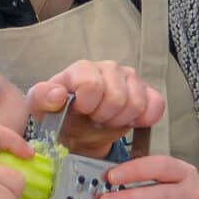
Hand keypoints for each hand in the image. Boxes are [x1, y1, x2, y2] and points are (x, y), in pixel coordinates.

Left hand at [29, 59, 164, 157]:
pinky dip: (145, 118)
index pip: (92, 82)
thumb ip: (42, 97)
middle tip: (95, 119)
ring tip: (107, 121)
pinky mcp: (146, 92)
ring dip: (121, 119)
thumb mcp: (41, 109)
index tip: (82, 112)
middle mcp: (107, 68)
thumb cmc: (59, 116)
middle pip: (117, 96)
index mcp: (82, 69)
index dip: (88, 104)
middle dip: (105, 116)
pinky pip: (156, 103)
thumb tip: (57, 94)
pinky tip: (129, 121)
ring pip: (137, 102)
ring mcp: (129, 79)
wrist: (77, 130)